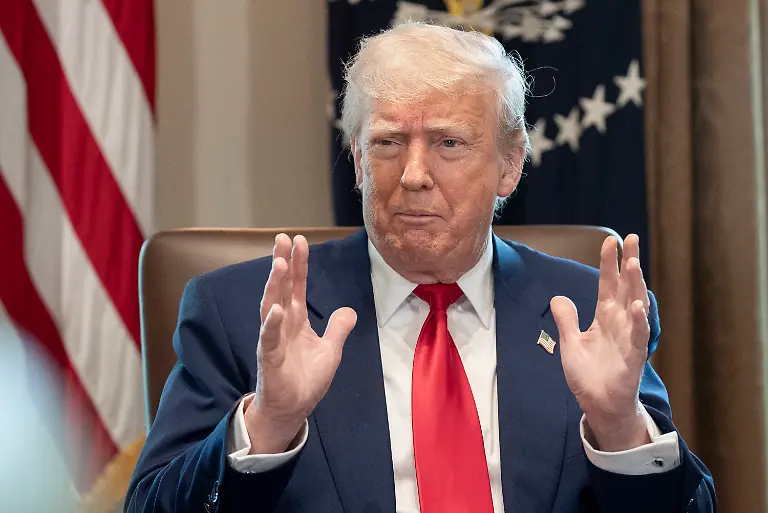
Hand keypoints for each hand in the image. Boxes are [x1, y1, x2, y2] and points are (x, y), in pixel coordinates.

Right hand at [243, 234, 356, 453]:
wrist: (292, 410)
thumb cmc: (306, 380)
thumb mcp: (331, 351)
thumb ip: (338, 329)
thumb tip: (349, 310)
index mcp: (296, 320)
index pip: (296, 286)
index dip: (299, 264)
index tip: (299, 240)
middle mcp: (282, 324)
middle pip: (281, 288)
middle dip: (282, 263)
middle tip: (282, 238)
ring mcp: (273, 340)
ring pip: (271, 306)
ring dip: (275, 285)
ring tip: (280, 263)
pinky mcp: (269, 358)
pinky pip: (268, 338)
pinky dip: (271, 324)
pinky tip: (276, 309)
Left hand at [551, 234, 650, 451]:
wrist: (598, 405)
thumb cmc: (588, 376)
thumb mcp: (570, 343)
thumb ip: (567, 320)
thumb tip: (559, 297)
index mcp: (605, 318)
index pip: (608, 284)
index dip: (609, 263)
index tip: (611, 240)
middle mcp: (619, 323)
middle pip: (625, 287)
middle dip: (628, 263)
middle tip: (632, 238)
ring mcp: (628, 338)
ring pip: (635, 306)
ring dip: (634, 285)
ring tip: (633, 263)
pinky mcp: (633, 357)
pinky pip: (638, 336)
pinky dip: (639, 321)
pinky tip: (638, 305)